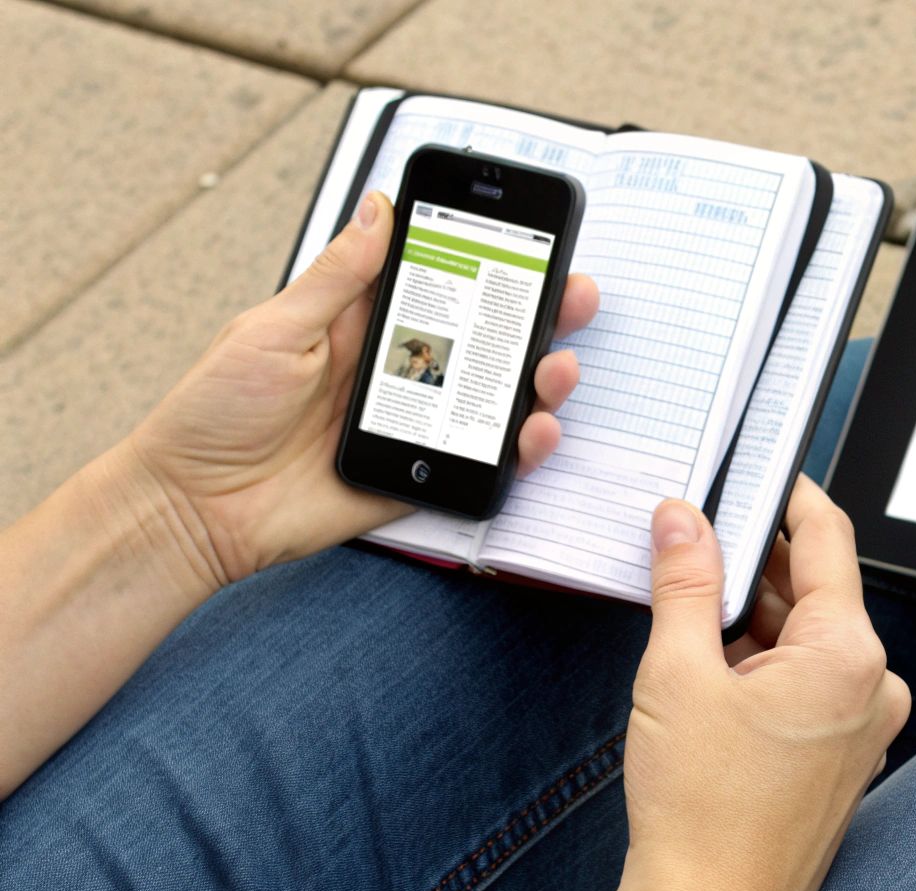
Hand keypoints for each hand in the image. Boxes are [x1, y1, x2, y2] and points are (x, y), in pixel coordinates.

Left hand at [125, 191, 599, 586]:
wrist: (192, 510)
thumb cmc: (213, 414)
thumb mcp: (271, 328)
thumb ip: (336, 277)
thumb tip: (379, 209)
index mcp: (362, 325)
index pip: (442, 282)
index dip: (492, 260)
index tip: (535, 238)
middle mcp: (399, 371)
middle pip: (487, 338)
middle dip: (540, 316)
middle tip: (576, 297)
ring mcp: (415, 425)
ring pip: (497, 399)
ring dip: (540, 381)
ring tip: (556, 370)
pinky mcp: (419, 475)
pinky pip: (483, 462)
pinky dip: (519, 449)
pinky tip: (532, 432)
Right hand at [539, 478, 909, 890]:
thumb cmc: (704, 816)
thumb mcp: (677, 674)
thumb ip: (685, 583)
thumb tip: (683, 522)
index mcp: (850, 655)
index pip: (827, 538)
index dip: (787, 494)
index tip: (758, 471)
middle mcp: (875, 686)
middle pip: (818, 589)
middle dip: (755, 564)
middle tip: (694, 541)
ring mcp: (866, 726)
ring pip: (811, 639)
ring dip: (757, 619)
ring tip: (691, 617)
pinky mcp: (846, 756)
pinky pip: (813, 684)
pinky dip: (768, 665)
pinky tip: (714, 671)